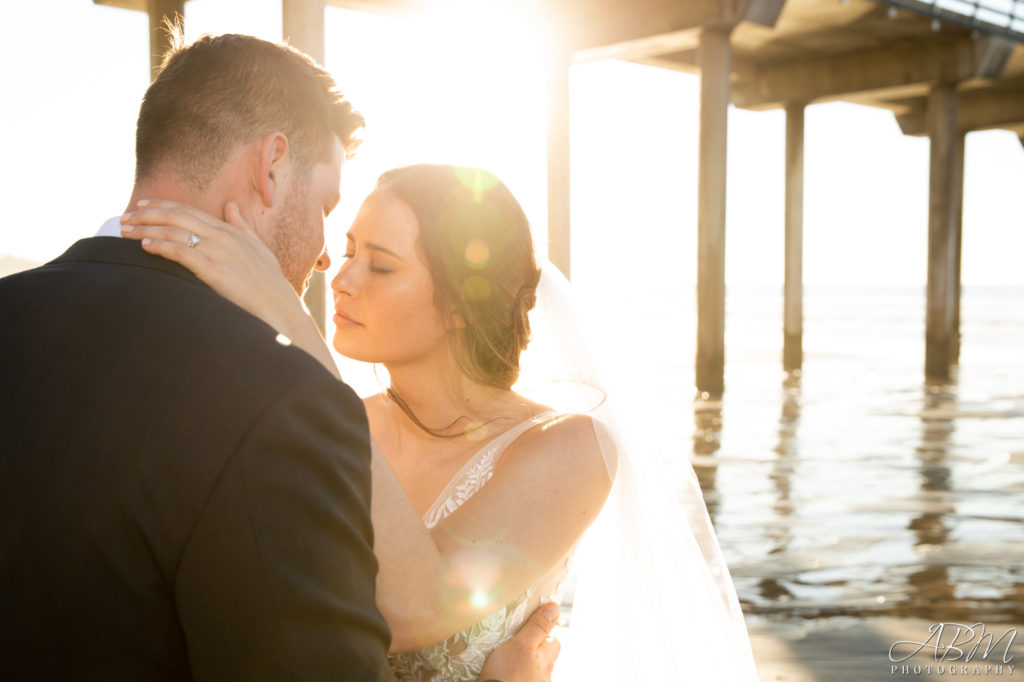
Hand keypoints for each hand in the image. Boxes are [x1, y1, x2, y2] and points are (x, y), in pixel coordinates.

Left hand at [120, 199, 297, 329]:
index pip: (190, 210)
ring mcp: (220, 253)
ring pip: (175, 232)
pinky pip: (182, 253)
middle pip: (178, 216)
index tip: (142, 205)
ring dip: (146, 230)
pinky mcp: (215, 271)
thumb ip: (242, 226)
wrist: (280, 308)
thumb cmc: (270, 283)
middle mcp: (223, 237)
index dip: (163, 205)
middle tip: (124, 217)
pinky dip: (161, 247)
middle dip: (147, 214)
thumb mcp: (259, 248)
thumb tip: (231, 205)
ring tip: (124, 231)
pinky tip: (144, 246)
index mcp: (231, 231)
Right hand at [478, 602, 560, 681]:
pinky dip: (514, 676)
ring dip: (522, 664)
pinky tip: (502, 675)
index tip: (528, 629)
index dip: (543, 633)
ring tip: (505, 661)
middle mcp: (544, 677)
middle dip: (532, 650)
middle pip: (542, 657)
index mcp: (547, 661)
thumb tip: (554, 607)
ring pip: (531, 670)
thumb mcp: (521, 646)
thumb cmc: (507, 675)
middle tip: (514, 644)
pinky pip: (522, 679)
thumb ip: (537, 627)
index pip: (554, 641)